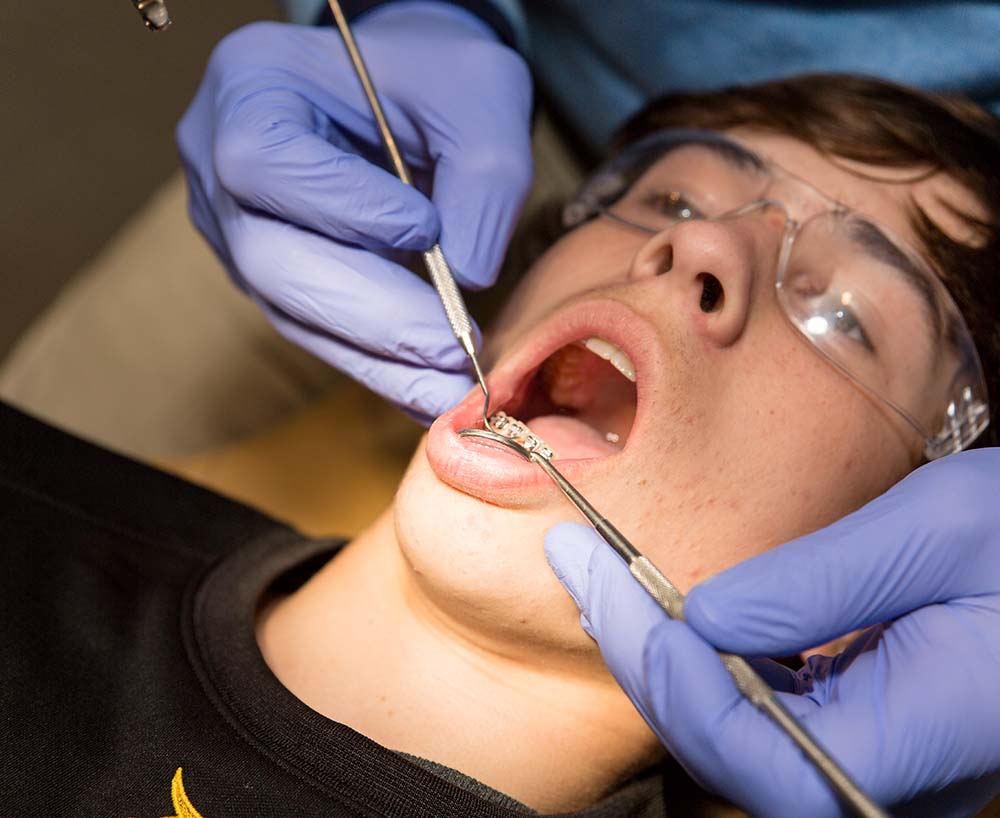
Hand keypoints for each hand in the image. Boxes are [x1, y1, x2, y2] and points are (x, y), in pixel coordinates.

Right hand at [176, 4, 532, 421]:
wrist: (413, 98)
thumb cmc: (437, 78)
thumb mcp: (479, 96)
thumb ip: (484, 177)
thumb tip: (467, 275)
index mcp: (250, 86)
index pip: (263, 159)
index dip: (339, 205)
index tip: (424, 230)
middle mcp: (219, 164)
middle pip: (269, 257)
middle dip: (367, 310)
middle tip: (448, 347)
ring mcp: (238, 228)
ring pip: (290, 311)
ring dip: (375, 356)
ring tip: (447, 387)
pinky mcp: (272, 280)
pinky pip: (316, 332)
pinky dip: (376, 364)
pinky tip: (427, 389)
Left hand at [545, 448, 999, 817]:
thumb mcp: (937, 533)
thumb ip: (815, 586)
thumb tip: (703, 617)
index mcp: (914, 744)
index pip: (751, 748)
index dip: (668, 669)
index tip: (605, 577)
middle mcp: (884, 779)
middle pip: (720, 743)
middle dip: (637, 650)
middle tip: (579, 563)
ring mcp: (869, 761)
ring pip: (729, 732)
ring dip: (657, 652)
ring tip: (604, 576)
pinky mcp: (858, 732)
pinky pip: (759, 711)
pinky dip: (702, 656)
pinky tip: (669, 604)